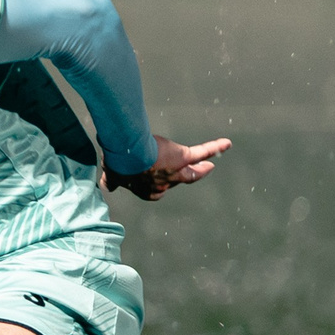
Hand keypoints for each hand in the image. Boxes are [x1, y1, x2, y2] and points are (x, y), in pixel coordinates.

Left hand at [105, 135, 230, 199]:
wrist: (127, 154)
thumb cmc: (119, 163)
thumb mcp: (113, 173)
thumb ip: (112, 180)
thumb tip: (107, 186)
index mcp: (148, 191)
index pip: (156, 189)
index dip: (156, 183)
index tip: (156, 177)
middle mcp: (165, 184)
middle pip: (176, 181)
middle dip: (181, 177)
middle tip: (188, 176)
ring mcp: (176, 172)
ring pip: (192, 172)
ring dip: (202, 169)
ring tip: (209, 166)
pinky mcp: (183, 156)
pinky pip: (202, 152)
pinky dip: (214, 147)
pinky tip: (226, 143)